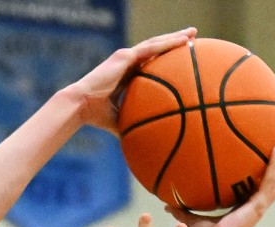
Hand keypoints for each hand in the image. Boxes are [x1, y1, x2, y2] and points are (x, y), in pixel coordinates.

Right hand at [70, 29, 195, 131]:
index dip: (166, 57)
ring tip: (193, 34)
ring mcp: (126, 57)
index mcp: (127, 74)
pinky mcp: (124, 56)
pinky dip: (166, 44)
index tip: (182, 57)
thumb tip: (144, 145)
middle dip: (175, 42)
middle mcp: (127, 62)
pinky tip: (182, 41)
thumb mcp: (120, 121)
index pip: (150, 62)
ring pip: (155, 43)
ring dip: (175, 38)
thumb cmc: (96, 116)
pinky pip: (150, 48)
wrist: (81, 106)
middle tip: (193, 39)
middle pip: (156, 49)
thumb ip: (134, 125)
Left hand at [165, 142, 274, 226]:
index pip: (259, 188)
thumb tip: (165, 204)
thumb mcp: (191, 219)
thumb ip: (181, 210)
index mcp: (245, 208)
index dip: (267, 174)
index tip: (269, 160)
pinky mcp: (258, 205)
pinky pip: (270, 182)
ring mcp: (259, 206)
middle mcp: (256, 206)